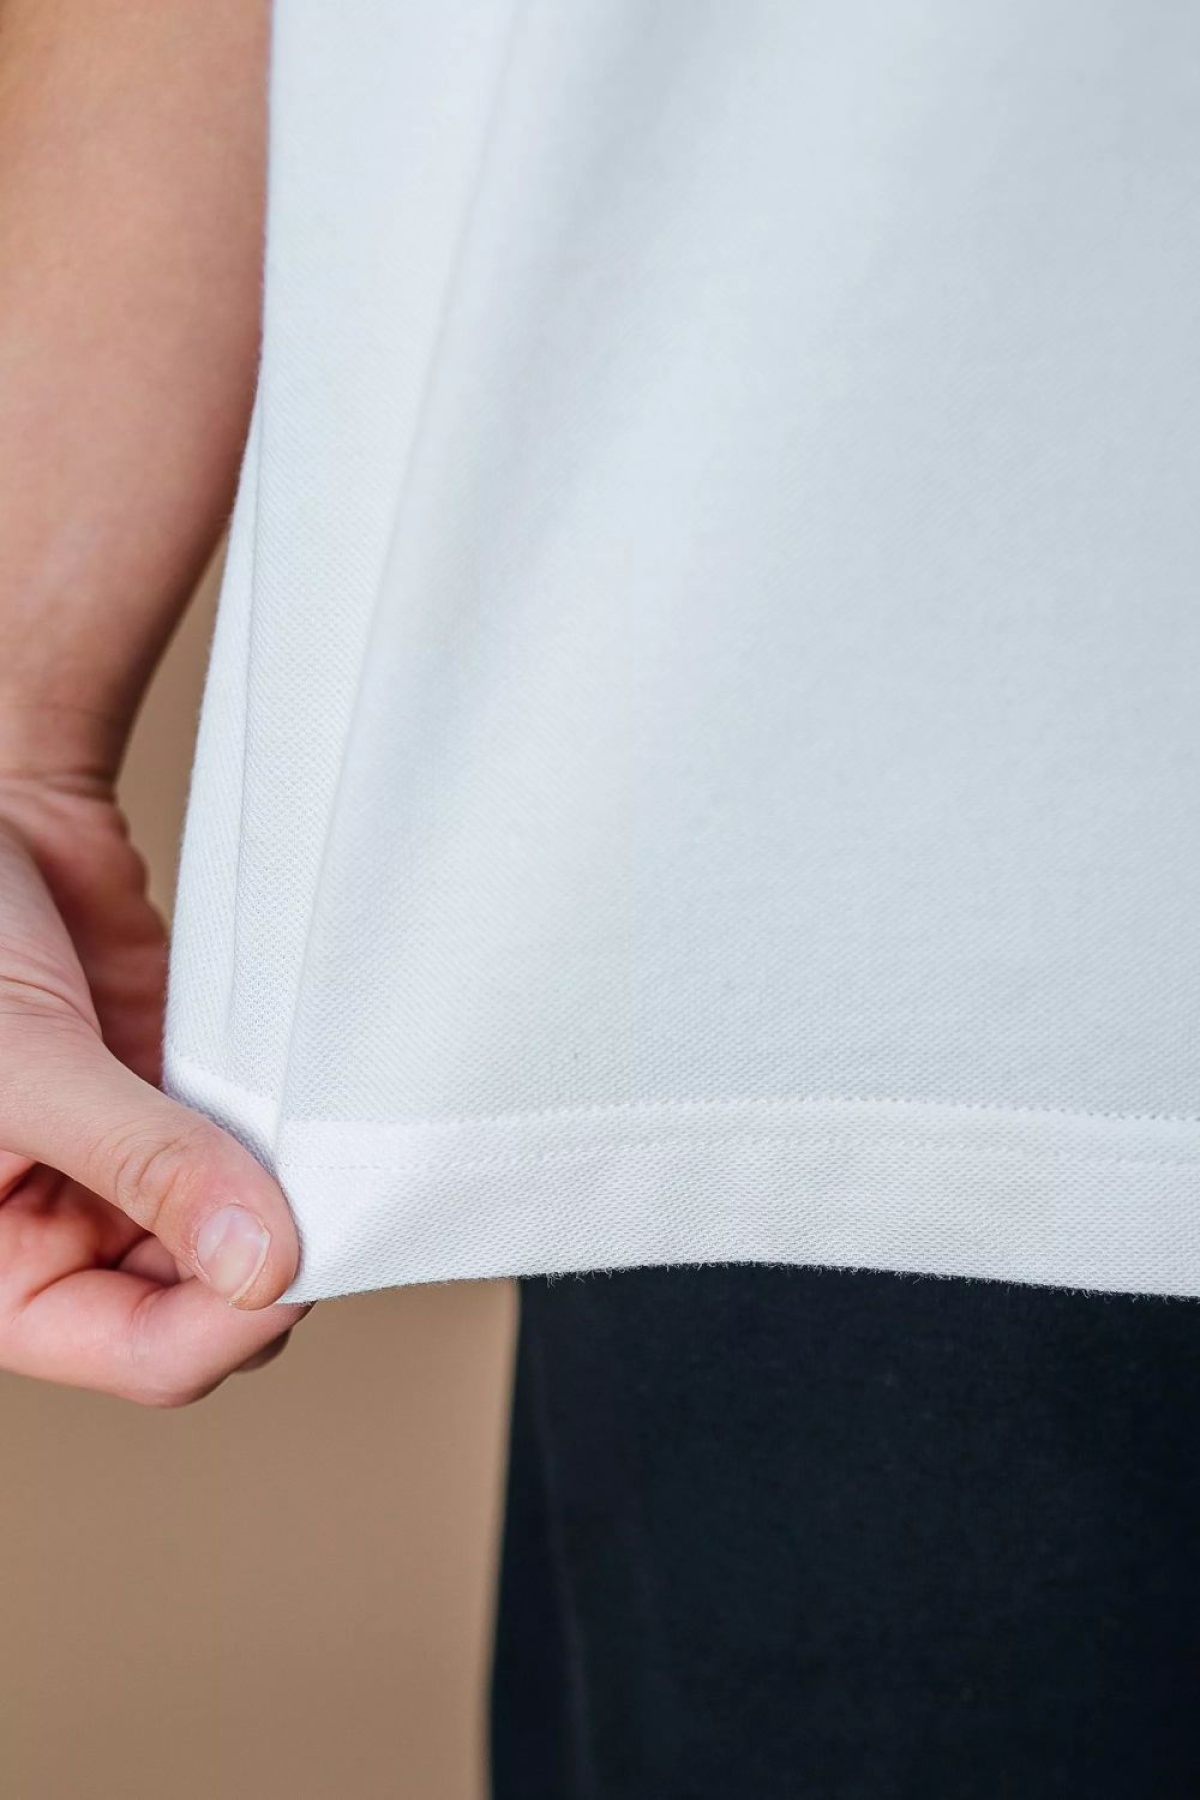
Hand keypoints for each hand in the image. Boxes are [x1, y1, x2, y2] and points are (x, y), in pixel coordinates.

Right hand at [0, 770, 307, 1404]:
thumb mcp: (25, 1063)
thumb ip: (140, 1161)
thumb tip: (259, 1266)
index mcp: (0, 1271)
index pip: (147, 1354)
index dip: (234, 1320)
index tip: (306, 1250)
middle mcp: (67, 1240)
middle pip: (212, 1308)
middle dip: (274, 1261)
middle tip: (331, 1185)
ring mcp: (132, 1178)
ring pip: (248, 1239)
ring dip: (291, 1200)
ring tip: (315, 1138)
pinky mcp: (178, 1116)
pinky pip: (256, 1157)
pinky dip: (291, 1142)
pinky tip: (308, 1106)